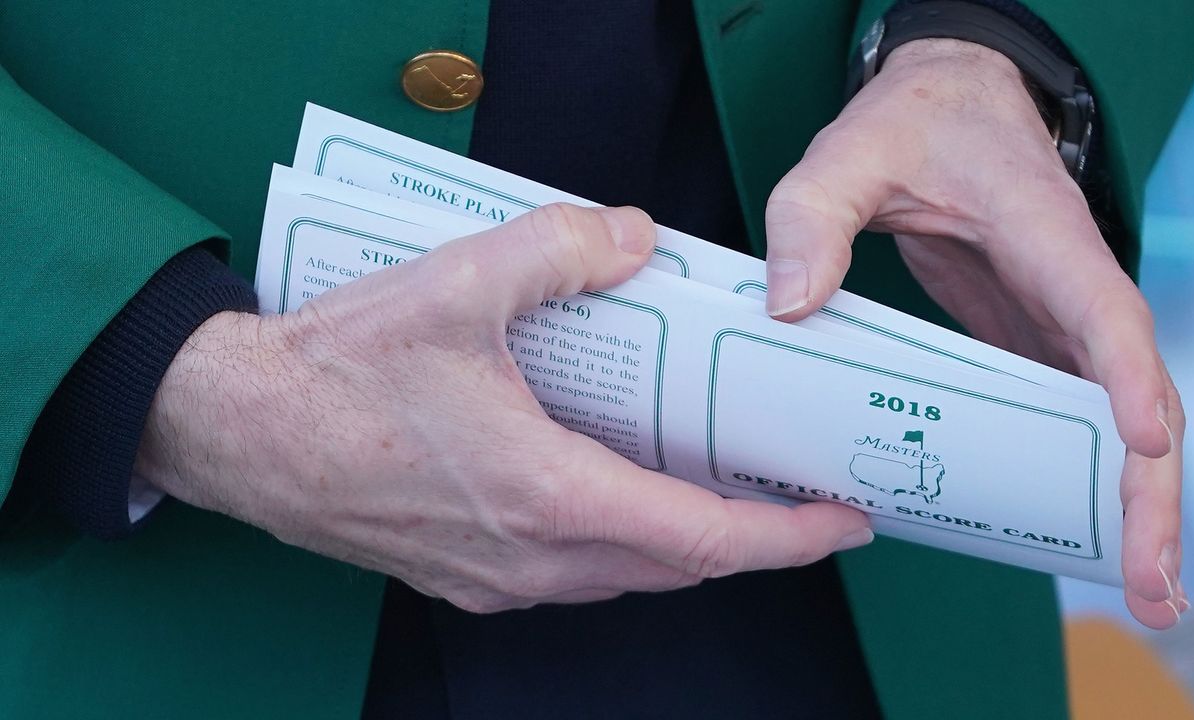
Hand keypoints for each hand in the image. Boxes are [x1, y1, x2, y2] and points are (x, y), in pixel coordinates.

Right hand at [136, 204, 872, 612]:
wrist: (234, 429)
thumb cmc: (332, 376)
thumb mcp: (456, 284)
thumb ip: (560, 249)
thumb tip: (633, 241)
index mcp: (544, 495)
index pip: (699, 540)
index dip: (783, 537)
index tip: (838, 522)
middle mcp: (527, 555)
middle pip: (674, 567)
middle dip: (748, 539)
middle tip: (794, 495)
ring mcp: (494, 576)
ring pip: (623, 576)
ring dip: (682, 542)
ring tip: (721, 491)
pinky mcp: (464, 573)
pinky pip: (572, 573)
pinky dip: (621, 543)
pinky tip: (620, 492)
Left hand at [763, 38, 1186, 627]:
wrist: (949, 101)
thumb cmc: (914, 123)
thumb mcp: (849, 152)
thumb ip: (813, 215)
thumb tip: (789, 307)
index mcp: (1046, 235)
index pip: (1102, 311)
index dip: (1127, 380)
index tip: (1146, 446)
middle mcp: (1072, 287)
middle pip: (1136, 395)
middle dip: (1148, 491)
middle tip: (1152, 584)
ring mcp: (1058, 322)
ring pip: (1116, 419)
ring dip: (1131, 504)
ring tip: (1144, 591)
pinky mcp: (1032, 342)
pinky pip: (1070, 416)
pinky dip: (1083, 478)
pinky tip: (1076, 537)